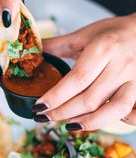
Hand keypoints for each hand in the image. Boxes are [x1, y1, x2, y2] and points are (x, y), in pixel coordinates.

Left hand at [33, 13, 135, 129]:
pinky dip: (122, 122)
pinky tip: (102, 121)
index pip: (76, 80)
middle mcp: (121, 66)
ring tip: (69, 125)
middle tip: (45, 116)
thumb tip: (32, 52)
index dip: (56, 97)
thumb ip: (58, 45)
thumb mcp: (84, 34)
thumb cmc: (113, 33)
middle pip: (90, 99)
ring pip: (114, 110)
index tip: (39, 106)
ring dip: (89, 122)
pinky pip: (135, 114)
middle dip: (63, 112)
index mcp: (104, 49)